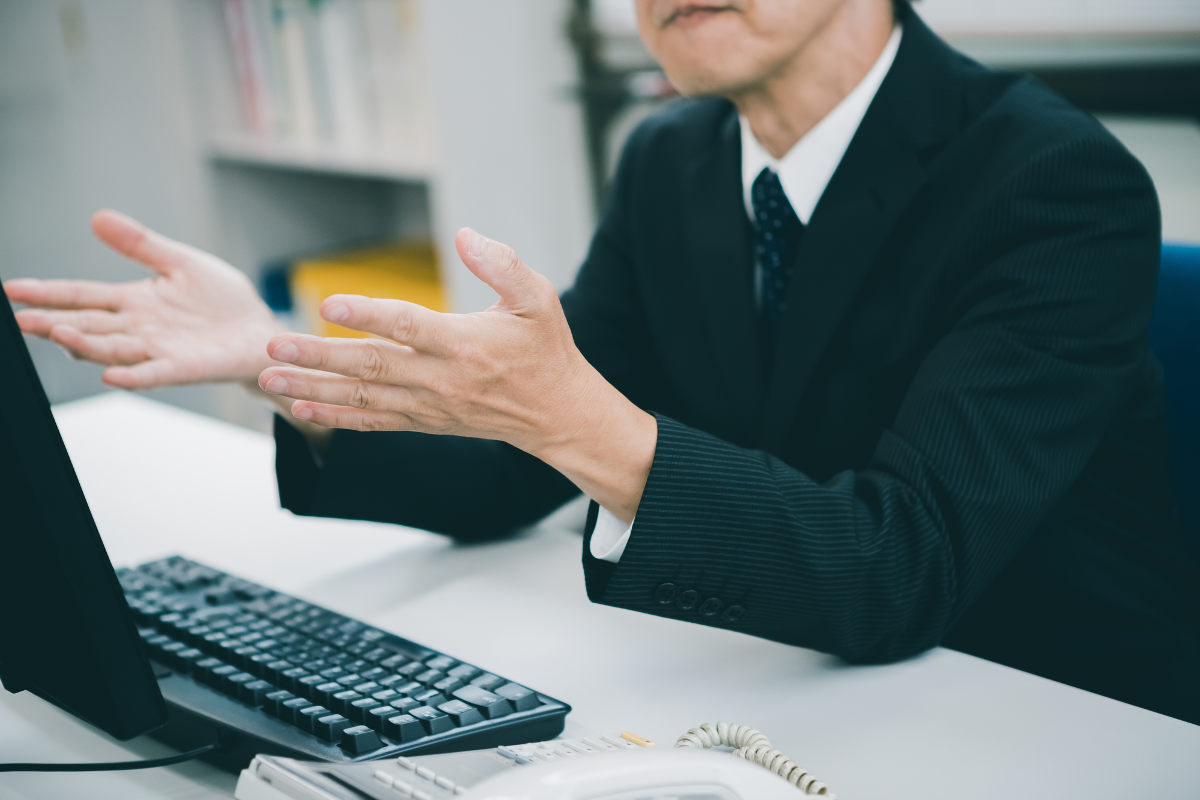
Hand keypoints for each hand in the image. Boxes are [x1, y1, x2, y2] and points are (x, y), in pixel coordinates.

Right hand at [3, 210, 283, 387]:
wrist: (260, 329)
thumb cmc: (223, 299)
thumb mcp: (181, 262)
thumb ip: (141, 245)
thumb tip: (98, 217)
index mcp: (134, 301)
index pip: (83, 296)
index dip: (49, 293)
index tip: (13, 289)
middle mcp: (139, 328)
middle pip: (88, 325)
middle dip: (54, 322)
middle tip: (21, 319)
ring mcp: (159, 350)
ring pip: (113, 349)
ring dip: (86, 345)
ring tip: (58, 334)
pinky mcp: (185, 367)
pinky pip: (155, 373)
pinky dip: (134, 375)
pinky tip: (112, 376)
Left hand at [258, 228, 656, 520]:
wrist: (556, 414)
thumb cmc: (546, 350)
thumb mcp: (539, 299)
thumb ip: (503, 265)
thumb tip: (465, 235)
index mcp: (467, 344)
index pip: (409, 327)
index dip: (368, 315)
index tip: (329, 304)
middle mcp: (442, 379)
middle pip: (371, 366)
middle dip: (317, 356)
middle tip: (272, 345)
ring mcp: (430, 405)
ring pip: (363, 397)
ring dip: (312, 388)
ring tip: (269, 379)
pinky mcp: (425, 421)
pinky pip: (373, 421)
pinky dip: (335, 417)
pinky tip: (301, 409)